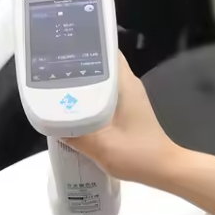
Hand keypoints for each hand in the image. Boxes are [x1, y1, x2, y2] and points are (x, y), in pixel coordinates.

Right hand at [65, 51, 178, 186]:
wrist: (162, 169)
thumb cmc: (137, 154)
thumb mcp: (102, 146)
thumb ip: (75, 134)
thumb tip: (52, 122)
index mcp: (125, 84)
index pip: (108, 51)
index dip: (86, 45)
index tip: (64, 47)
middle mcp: (128, 85)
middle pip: (102, 63)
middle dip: (78, 63)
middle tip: (52, 66)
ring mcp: (128, 97)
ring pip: (101, 80)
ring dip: (82, 81)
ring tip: (56, 83)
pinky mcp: (126, 109)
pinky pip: (103, 94)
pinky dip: (88, 96)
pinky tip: (72, 106)